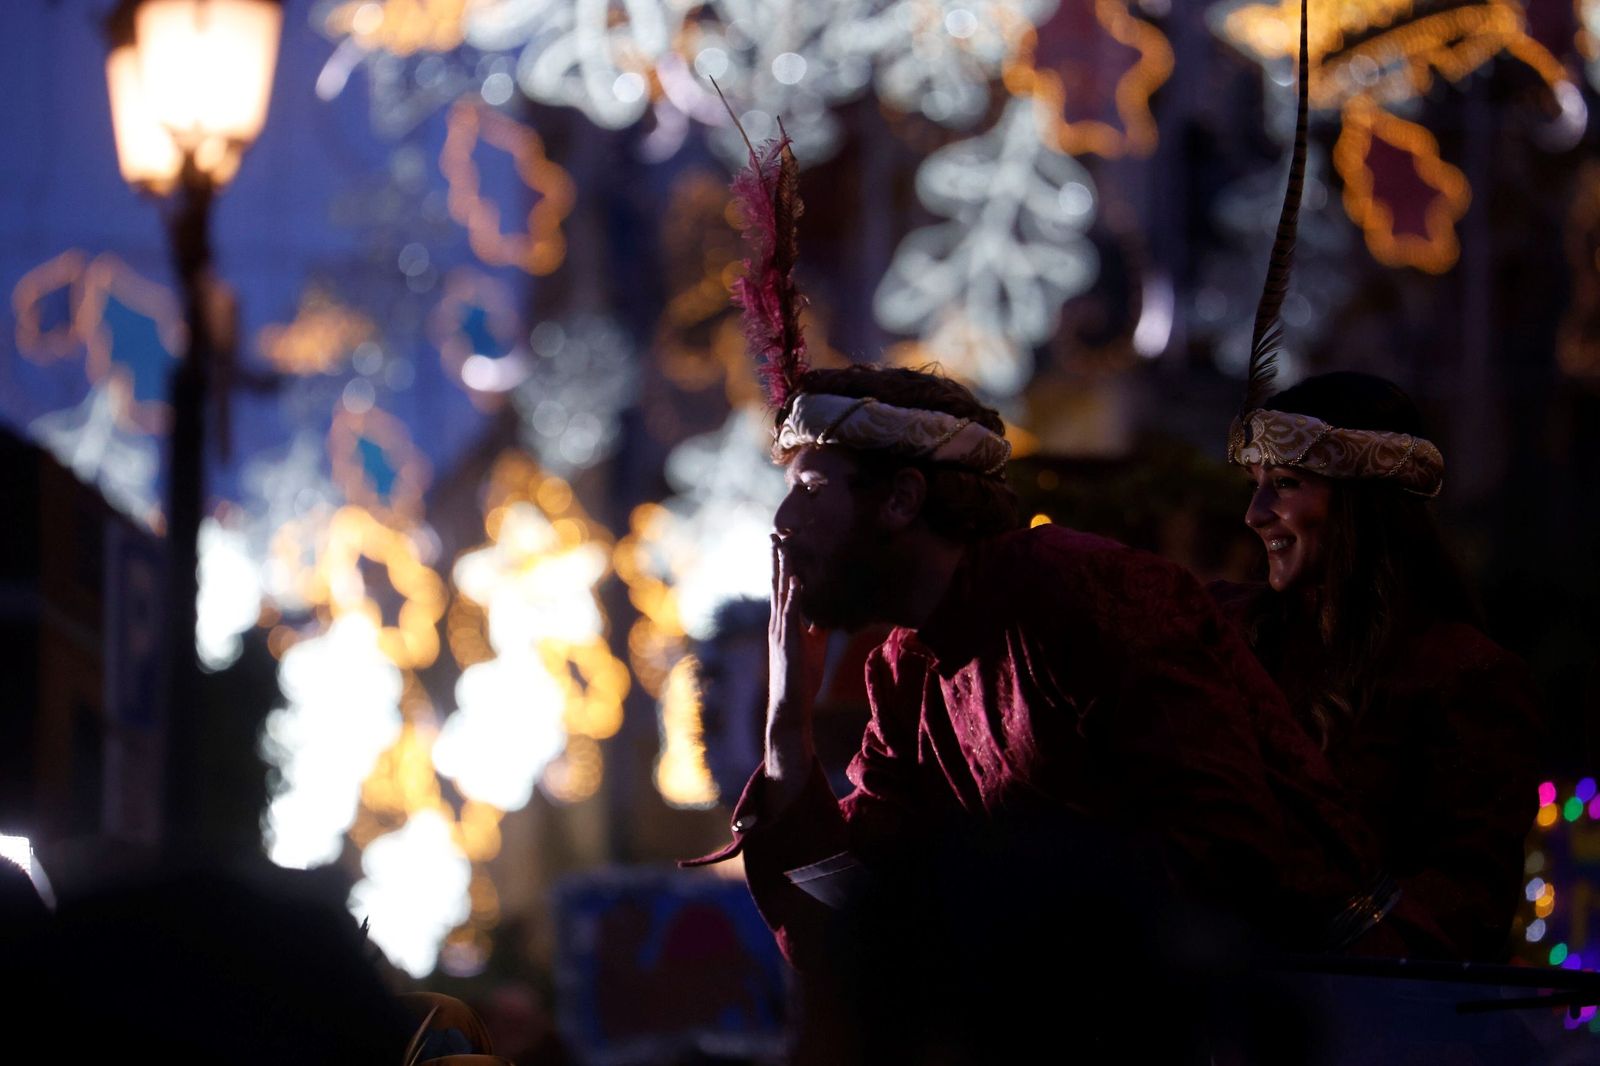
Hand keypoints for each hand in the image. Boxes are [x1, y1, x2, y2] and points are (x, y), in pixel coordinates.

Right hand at [765, 535, 825, 795]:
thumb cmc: (801, 678)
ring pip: (781, 595)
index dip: (783, 565)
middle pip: (777, 584)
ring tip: (783, 546)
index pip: (782, 587)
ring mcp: (781, 633)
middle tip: (776, 532)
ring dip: (783, 570)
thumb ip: (816, 629)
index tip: (783, 541)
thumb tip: (825, 615)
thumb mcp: (813, 647)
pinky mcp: (788, 644)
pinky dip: (793, 596)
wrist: (790, 707)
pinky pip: (791, 615)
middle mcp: (778, 624)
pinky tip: (797, 580)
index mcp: (784, 623)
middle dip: (778, 559)